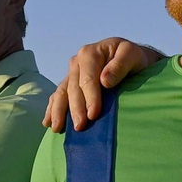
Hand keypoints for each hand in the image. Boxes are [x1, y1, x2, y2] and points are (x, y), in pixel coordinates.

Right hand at [44, 39, 163, 131]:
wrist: (129, 58)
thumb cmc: (133, 58)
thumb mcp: (132, 55)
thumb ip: (120, 65)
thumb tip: (105, 81)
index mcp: (90, 53)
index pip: (88, 79)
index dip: (90, 97)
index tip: (93, 115)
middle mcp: (77, 62)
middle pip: (73, 88)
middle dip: (75, 108)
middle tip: (80, 127)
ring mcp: (72, 73)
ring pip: (61, 93)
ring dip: (58, 111)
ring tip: (57, 128)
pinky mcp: (70, 83)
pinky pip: (58, 96)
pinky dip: (52, 109)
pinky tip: (48, 122)